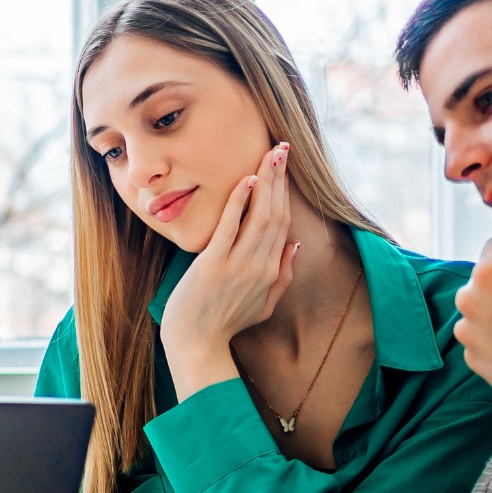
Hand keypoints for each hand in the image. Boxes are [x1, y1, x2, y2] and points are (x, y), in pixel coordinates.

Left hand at [160, 143, 298, 399]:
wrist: (197, 344)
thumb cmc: (226, 323)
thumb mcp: (264, 303)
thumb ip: (282, 275)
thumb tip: (293, 244)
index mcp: (272, 273)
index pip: (283, 223)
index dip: (285, 193)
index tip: (285, 168)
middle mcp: (260, 266)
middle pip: (275, 213)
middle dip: (280, 178)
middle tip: (281, 148)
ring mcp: (238, 265)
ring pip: (259, 216)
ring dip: (266, 182)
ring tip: (270, 156)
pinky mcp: (214, 265)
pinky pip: (230, 228)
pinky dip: (240, 202)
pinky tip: (246, 180)